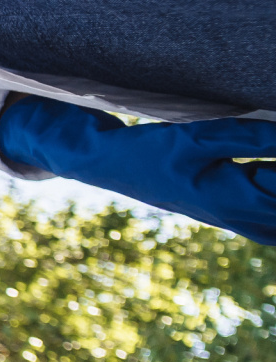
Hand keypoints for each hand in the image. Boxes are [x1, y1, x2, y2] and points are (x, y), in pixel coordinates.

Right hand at [0, 96, 275, 242]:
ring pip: (272, 224)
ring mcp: (224, 215)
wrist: (103, 163)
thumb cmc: (145, 150)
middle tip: (272, 162)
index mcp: (228, 199)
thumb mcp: (194, 138)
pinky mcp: (216, 208)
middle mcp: (230, 215)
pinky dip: (269, 208)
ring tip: (268, 171)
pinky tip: (263, 180)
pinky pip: (260, 221)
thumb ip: (247, 137)